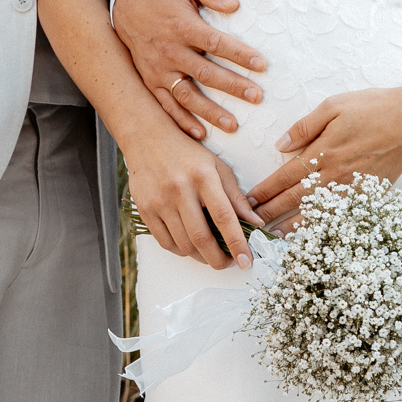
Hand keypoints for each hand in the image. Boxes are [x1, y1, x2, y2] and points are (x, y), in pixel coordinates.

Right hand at [112, 0, 265, 140]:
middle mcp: (170, 51)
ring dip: (210, 112)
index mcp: (182, 27)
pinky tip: (201, 134)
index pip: (216, 43)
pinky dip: (183, 122)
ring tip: (233, 125)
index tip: (261, 65)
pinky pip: (167, 106)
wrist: (125, 8)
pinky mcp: (151, 82)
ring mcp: (159, 70)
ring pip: (187, 95)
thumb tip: (234, 4)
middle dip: (232, 86)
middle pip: (206, 73)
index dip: (239, 54)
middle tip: (256, 97)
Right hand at [122, 121, 260, 270]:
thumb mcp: (217, 167)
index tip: (246, 261)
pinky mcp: (145, 209)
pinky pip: (165, 242)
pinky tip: (190, 246)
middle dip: (218, 259)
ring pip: (183, 244)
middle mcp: (180, 189)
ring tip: (211, 253)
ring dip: (201, 257)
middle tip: (229, 263)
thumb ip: (237, 197)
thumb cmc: (187, 153)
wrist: (147, 138)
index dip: (237, 243)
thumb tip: (256, 222)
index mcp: (203, 176)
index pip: (224, 217)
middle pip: (201, 237)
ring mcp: (159, 200)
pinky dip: (181, 251)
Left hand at [247, 86, 401, 225]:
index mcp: (322, 152)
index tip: (247, 202)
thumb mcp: (334, 106)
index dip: (264, 191)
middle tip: (250, 227)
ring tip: (274, 237)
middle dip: (270, 214)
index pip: (284, 178)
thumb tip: (280, 147)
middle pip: (294, 200)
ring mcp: (352, 189)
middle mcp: (335, 175)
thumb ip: (305, 127)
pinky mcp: (368, 195)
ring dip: (292, 227)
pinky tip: (313, 234)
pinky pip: (341, 216)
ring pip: (316, 213)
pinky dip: (324, 227)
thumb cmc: (374, 107)